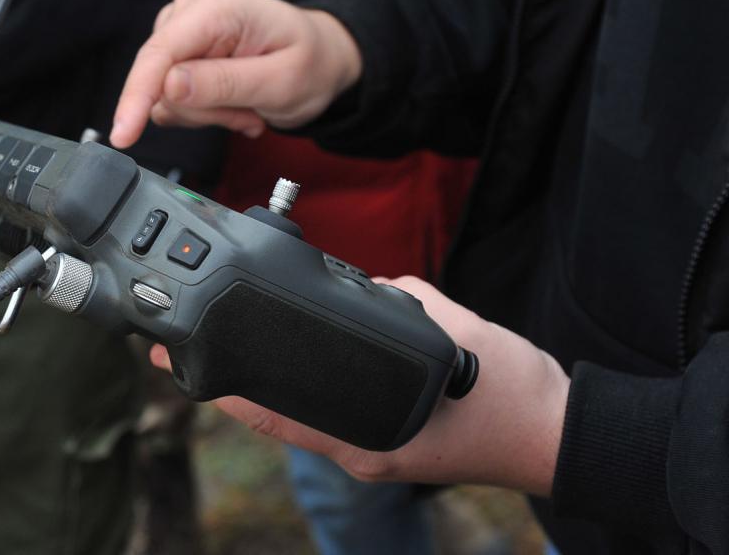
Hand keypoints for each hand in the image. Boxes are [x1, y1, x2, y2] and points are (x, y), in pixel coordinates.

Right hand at [109, 0, 362, 148]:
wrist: (322, 56)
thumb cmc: (310, 63)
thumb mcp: (279, 83)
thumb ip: (224, 84)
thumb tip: (168, 86)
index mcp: (218, 7)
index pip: (160, 53)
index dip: (136, 96)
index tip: (123, 134)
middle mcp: (192, 7)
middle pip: (161, 79)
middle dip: (202, 111)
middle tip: (247, 114)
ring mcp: (182, 26)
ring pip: (165, 93)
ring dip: (207, 113)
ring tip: (246, 105)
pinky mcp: (179, 47)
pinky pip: (171, 95)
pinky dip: (203, 110)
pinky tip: (234, 102)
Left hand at [150, 276, 569, 496]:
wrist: (558, 430)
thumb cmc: (504, 386)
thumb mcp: (442, 324)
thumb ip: (389, 299)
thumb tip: (356, 285)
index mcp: (365, 435)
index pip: (276, 414)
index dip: (223, 392)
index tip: (182, 367)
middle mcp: (360, 452)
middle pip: (279, 419)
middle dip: (234, 387)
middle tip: (190, 351)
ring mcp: (374, 453)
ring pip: (302, 420)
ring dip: (265, 391)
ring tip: (229, 352)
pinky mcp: (390, 446)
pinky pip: (332, 417)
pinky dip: (305, 392)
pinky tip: (290, 363)